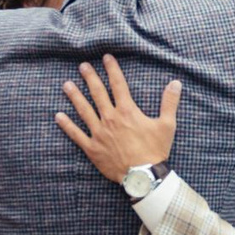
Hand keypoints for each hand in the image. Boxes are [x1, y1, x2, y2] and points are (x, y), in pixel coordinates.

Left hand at [56, 54, 179, 178]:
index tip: (106, 57)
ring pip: (84, 110)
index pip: (118, 84)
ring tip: (66, 85)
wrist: (143, 176)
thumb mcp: (167, 125)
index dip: (112, 69)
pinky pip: (76, 134)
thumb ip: (169, 102)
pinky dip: (66, 125)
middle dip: (90, 77)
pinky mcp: (92, 148)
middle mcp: (110, 118)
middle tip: (82, 66)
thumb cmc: (155, 150)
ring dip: (75, 96)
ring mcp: (99, 133)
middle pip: (97, 93)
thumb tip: (176, 83)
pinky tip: (58, 116)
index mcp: (127, 111)